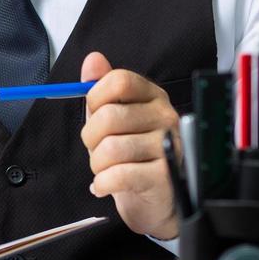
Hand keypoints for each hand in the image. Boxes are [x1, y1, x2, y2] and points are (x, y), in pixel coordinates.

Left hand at [79, 52, 180, 239]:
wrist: (156, 199)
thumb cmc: (133, 155)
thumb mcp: (114, 118)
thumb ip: (101, 89)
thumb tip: (92, 60)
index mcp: (152, 96)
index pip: (119, 80)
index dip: (95, 97)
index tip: (94, 114)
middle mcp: (165, 117)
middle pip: (109, 116)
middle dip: (91, 138)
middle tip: (98, 150)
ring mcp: (167, 146)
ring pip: (110, 148)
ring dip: (97, 165)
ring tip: (105, 170)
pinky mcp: (164, 176)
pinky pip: (118, 175)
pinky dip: (102, 183)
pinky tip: (105, 185)